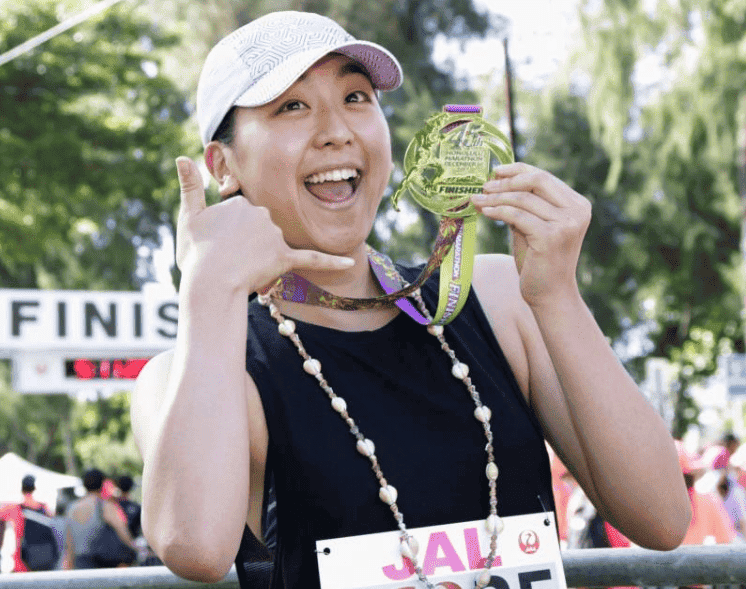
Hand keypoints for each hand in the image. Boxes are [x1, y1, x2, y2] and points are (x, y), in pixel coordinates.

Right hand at [175, 156, 353, 293]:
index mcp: (240, 202)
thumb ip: (189, 187)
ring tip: (240, 269)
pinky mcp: (285, 257)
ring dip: (261, 257)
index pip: (240, 214)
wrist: (210, 283)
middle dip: (246, 244)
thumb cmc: (196, 254)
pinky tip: (351, 263)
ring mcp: (275, 235)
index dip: (229, 232)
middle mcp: (262, 213)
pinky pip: (313, 259)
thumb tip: (180, 157)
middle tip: (227, 259)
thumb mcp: (188, 218)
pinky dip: (333, 261)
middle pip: (259, 228)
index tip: (217, 244)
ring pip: (273, 243)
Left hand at [472, 162, 591, 306]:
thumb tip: (497, 184)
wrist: (550, 295)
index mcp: (577, 204)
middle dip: (506, 181)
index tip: (496, 171)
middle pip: (537, 181)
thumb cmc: (540, 262)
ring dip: (496, 197)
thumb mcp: (533, 227)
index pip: (545, 176)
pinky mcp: (550, 236)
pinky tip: (485, 212)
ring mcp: (566, 223)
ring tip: (476, 200)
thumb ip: (524, 206)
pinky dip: (497, 211)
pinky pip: (517, 216)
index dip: (518, 170)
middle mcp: (576, 211)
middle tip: (484, 186)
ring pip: (523, 199)